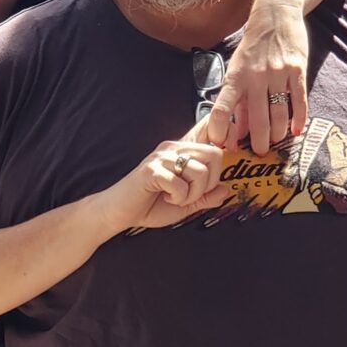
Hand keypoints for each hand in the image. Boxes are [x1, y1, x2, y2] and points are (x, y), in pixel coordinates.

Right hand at [97, 139, 228, 232]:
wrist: (120, 213)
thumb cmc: (150, 205)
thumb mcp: (186, 204)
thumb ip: (205, 197)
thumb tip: (225, 190)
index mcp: (182, 151)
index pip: (210, 134)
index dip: (223, 143)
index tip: (217, 169)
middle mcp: (173, 148)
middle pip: (214, 155)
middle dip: (208, 183)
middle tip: (191, 194)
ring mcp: (161, 157)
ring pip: (200, 171)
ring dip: (192, 194)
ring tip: (176, 198)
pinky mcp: (151, 170)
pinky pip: (180, 184)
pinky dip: (177, 198)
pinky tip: (165, 198)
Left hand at [206, 0, 308, 154]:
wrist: (275, 15)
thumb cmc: (252, 47)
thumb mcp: (237, 69)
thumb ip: (237, 99)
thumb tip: (237, 130)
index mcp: (235, 77)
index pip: (223, 109)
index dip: (220, 130)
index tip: (222, 145)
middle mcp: (255, 77)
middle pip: (257, 119)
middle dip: (258, 142)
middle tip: (259, 152)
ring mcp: (278, 74)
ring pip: (279, 114)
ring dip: (278, 134)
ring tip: (276, 142)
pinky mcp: (297, 71)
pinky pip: (299, 101)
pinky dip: (298, 120)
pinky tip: (295, 131)